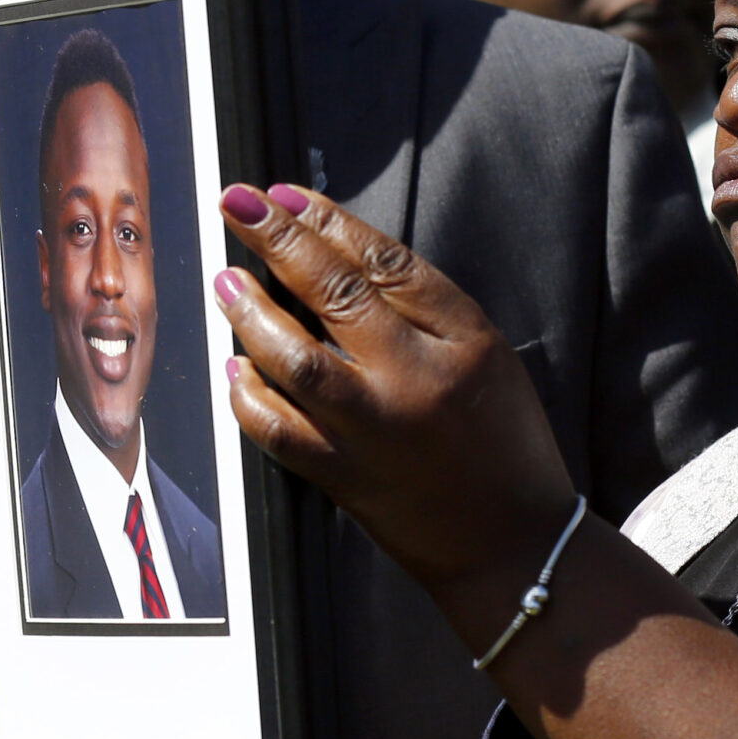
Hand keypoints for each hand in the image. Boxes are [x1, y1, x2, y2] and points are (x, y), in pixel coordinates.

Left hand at [211, 182, 578, 600]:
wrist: (512, 544)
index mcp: (462, 341)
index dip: (329, 221)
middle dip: (279, 241)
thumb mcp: (487, 356)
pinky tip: (235, 368)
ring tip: (226, 280)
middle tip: (237, 204)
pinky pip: (278, 431)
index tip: (286, 194)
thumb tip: (338, 254)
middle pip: (337, 295)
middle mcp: (415, 382)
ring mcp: (373, 432)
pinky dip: (247, 397)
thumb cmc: (504, 442)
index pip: (386, 263)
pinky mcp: (342, 477)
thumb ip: (423, 308)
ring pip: (296, 361)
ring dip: (251, 314)